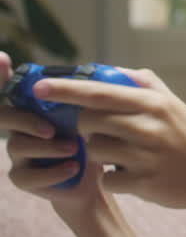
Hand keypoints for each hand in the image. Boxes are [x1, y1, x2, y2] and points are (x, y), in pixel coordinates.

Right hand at [2, 52, 109, 211]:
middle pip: (4, 116)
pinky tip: (73, 167)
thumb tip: (121, 71)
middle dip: (25, 120)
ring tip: (74, 149)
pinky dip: (51, 172)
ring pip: (17, 146)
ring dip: (47, 147)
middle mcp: (20, 127)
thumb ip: (100, 95)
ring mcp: (19, 153)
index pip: (11, 88)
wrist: (98, 177)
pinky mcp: (24, 178)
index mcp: (35, 107)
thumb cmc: (95, 138)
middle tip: (52, 129)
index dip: (0, 74)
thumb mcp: (98, 115)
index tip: (3, 58)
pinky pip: (26, 176)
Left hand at [24, 65, 185, 213]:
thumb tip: (116, 71)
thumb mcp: (178, 106)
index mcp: (154, 104)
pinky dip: (114, 178)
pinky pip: (107, 178)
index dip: (65, 89)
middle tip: (106, 132)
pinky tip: (134, 175)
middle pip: (89, 122)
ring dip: (102, 154)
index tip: (39, 88)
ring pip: (95, 150)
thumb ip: (147, 86)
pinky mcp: (144, 183)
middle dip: (88, 127)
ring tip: (125, 155)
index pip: (99, 92)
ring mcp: (146, 156)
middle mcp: (148, 127)